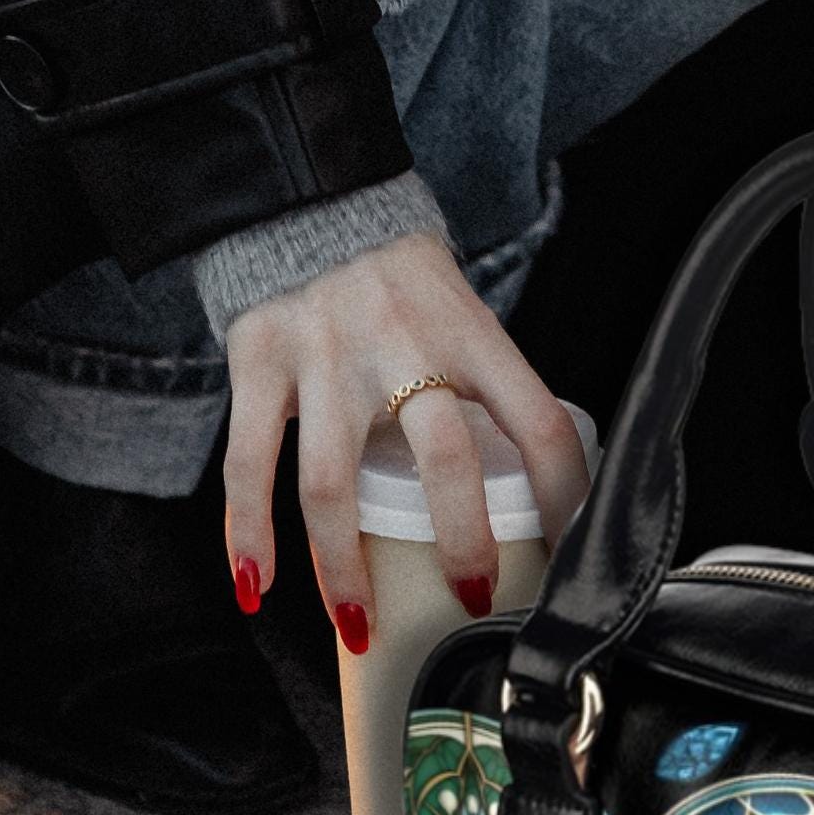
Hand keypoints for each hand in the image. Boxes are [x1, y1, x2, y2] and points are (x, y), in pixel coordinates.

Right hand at [217, 234, 589, 646]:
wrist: (302, 188)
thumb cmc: (395, 269)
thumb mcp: (460, 309)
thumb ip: (482, 380)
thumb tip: (527, 471)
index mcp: (469, 332)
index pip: (537, 422)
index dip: (562, 494)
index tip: (566, 551)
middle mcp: (400, 343)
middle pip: (443, 461)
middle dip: (463, 543)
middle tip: (473, 600)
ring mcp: (324, 355)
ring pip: (332, 485)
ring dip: (343, 570)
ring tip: (359, 625)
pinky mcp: (258, 361)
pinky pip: (251, 463)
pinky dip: (247, 532)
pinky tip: (255, 584)